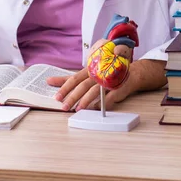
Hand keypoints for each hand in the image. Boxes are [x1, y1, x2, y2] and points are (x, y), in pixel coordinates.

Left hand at [46, 59, 166, 111]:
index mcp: (89, 71)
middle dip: (73, 97)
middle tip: (64, 106)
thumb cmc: (104, 74)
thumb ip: (69, 79)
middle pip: (83, 86)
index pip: (74, 79)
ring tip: (78, 109)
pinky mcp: (118, 88)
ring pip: (95, 91)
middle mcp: (98, 75)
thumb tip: (50, 80)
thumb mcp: (86, 74)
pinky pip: (110, 97)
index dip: (65, 87)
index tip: (56, 96)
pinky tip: (95, 110)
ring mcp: (108, 81)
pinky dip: (102, 104)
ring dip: (86, 101)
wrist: (130, 73)